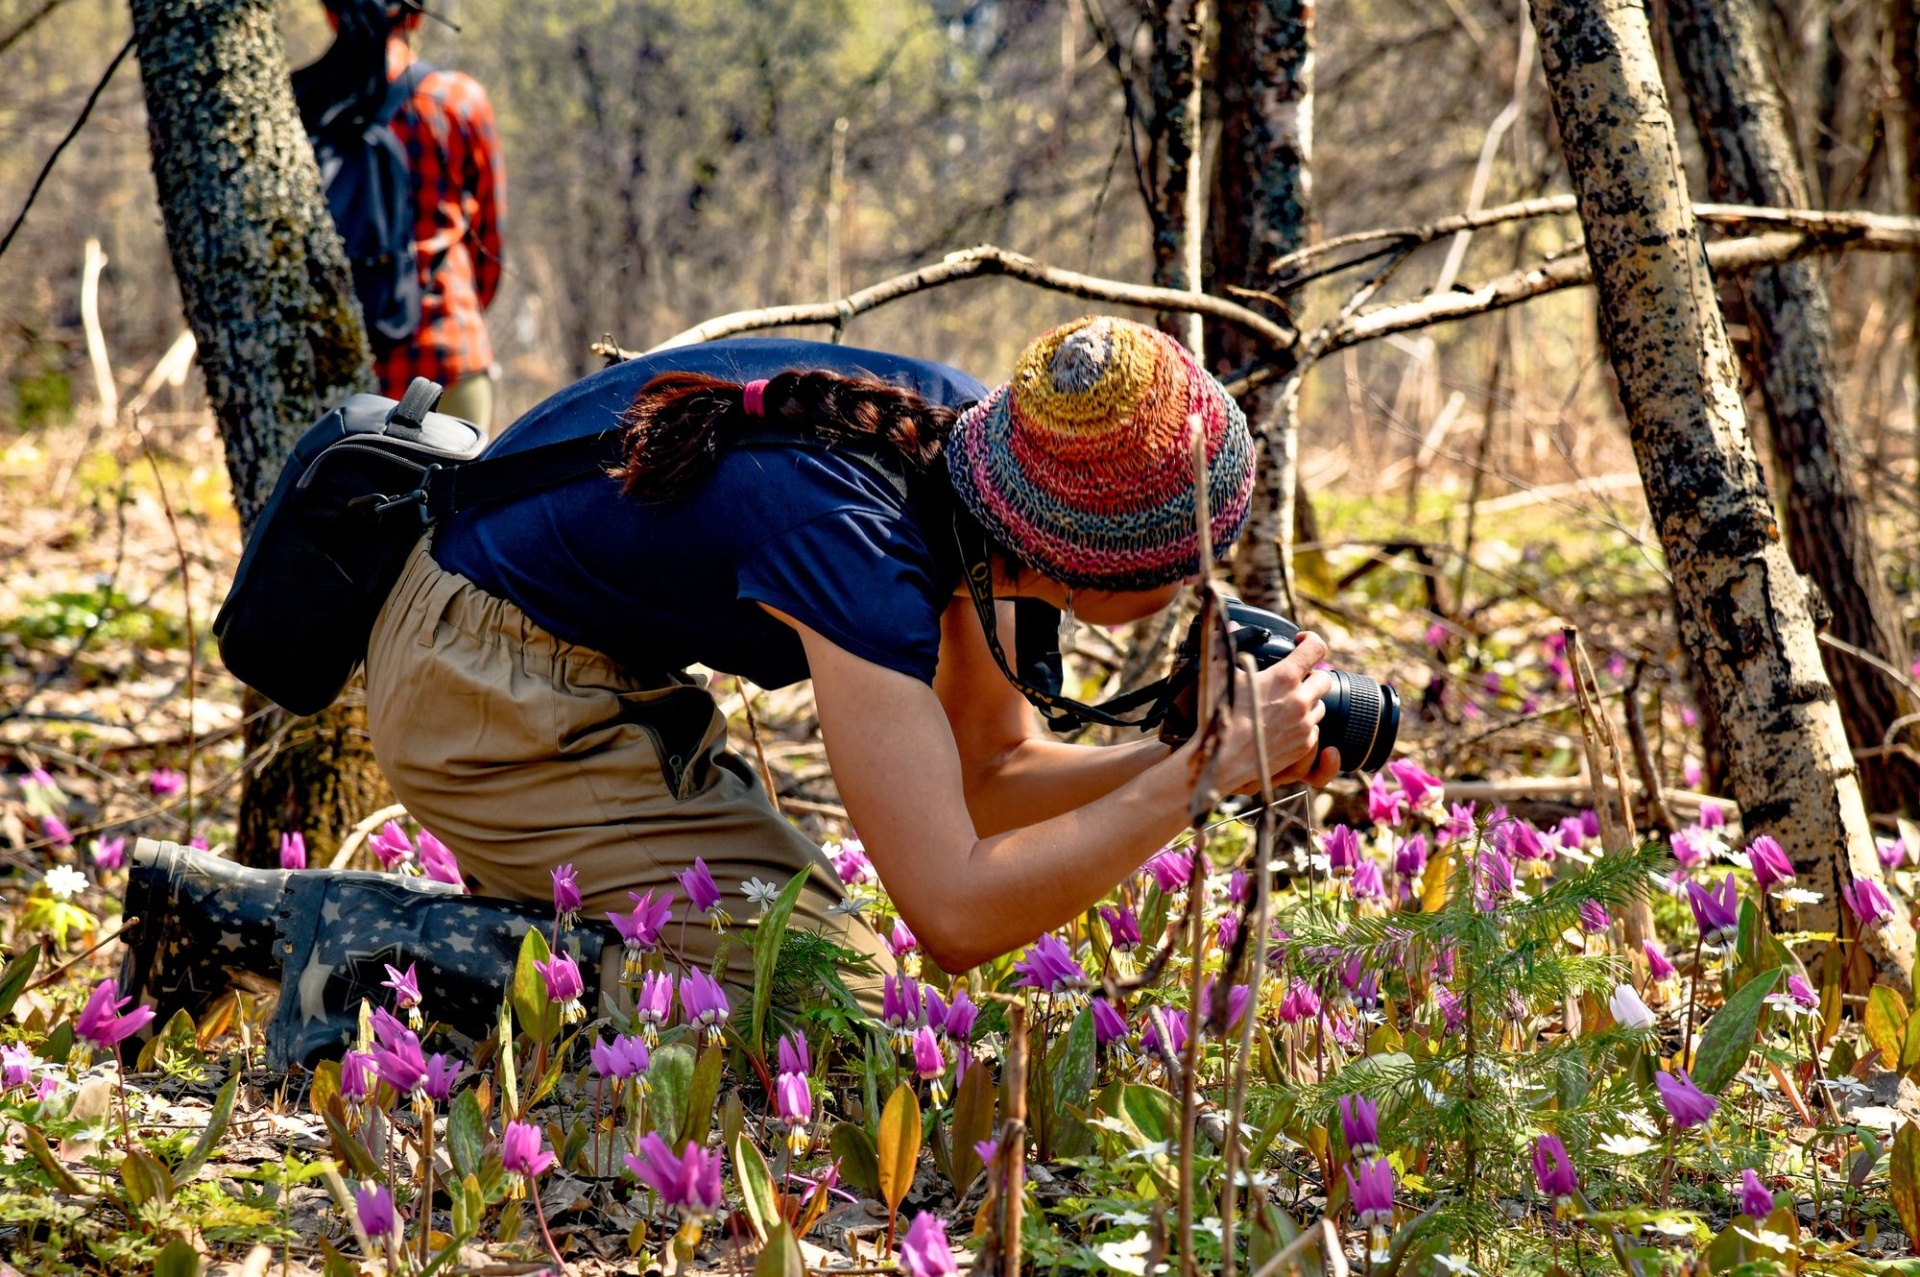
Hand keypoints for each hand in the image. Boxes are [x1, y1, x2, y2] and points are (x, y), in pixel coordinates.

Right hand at [1180, 629, 1339, 793]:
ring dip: (1308, 701)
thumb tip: (1231, 624)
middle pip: (1324, 678)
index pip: (1316, 647)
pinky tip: (1284, 725)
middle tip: (1296, 678)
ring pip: (1320, 705)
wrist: (1223, 759)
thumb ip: (1229, 644)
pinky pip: (1313, 729)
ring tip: (1286, 704)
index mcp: (1285, 677)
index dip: (1311, 640)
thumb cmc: (1221, 715)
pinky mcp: (1304, 745)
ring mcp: (1305, 724)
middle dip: (1312, 676)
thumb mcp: (1223, 674)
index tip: (1301, 642)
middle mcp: (1301, 699)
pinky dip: (1303, 725)